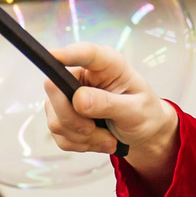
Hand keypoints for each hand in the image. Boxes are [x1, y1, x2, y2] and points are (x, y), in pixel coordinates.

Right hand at [42, 44, 179, 183]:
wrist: (142, 132)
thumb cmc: (143, 113)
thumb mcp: (135, 110)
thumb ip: (109, 103)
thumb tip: (79, 99)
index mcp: (106, 64)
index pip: (84, 52)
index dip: (66, 53)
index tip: (52, 56)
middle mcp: (82, 75)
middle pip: (55, 89)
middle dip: (75, 119)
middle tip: (95, 130)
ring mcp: (68, 95)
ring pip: (56, 120)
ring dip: (82, 137)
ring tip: (106, 138)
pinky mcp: (61, 115)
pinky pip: (59, 135)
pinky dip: (79, 144)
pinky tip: (98, 140)